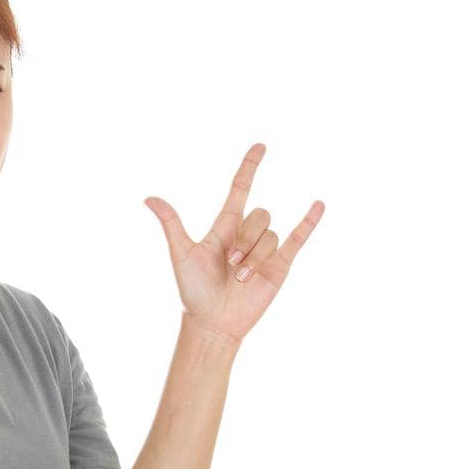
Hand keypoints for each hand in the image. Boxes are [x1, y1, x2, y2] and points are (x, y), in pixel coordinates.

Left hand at [144, 142, 324, 344]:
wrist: (212, 322)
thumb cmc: (194, 290)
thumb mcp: (181, 253)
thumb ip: (171, 224)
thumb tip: (149, 198)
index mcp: (225, 227)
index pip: (240, 188)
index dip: (250, 167)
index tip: (260, 147)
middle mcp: (247, 235)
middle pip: (259, 216)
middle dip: (246, 239)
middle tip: (231, 265)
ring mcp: (264, 250)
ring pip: (271, 236)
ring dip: (256, 257)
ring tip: (241, 278)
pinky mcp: (279, 266)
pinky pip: (297, 238)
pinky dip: (309, 222)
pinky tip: (319, 205)